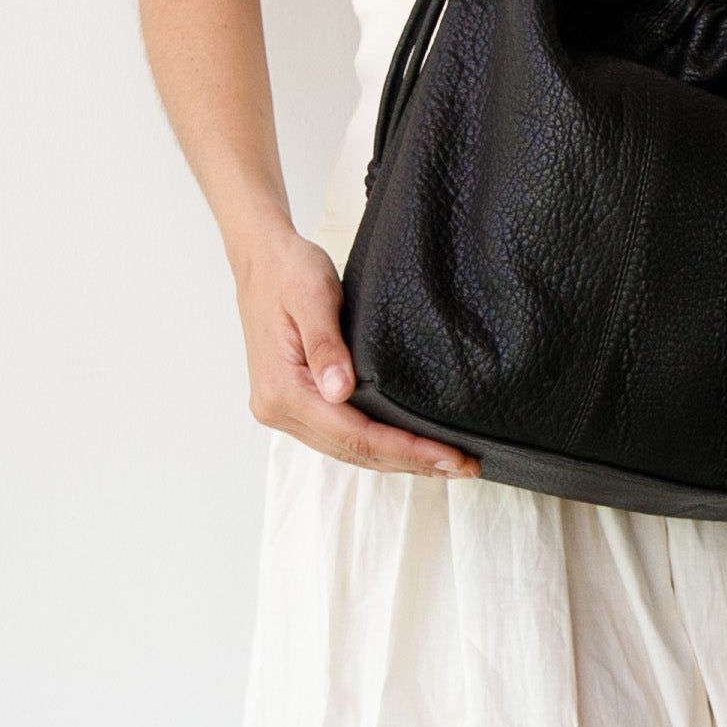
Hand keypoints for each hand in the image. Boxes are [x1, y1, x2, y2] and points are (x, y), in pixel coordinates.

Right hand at [237, 227, 476, 477]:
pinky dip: (376, 446)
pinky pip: (340, 437)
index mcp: (282, 390)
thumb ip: (326, 345)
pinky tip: (407, 447)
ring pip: (348, 451)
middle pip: (353, 451)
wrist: (261, 260)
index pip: (354, 435)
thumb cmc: (288, 271)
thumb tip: (340, 391)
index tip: (449, 456)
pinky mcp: (294, 406)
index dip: (405, 449)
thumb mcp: (313, 296)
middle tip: (464, 466)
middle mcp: (278, 410)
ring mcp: (284, 412)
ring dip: (397, 460)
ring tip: (446, 463)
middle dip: (411, 461)